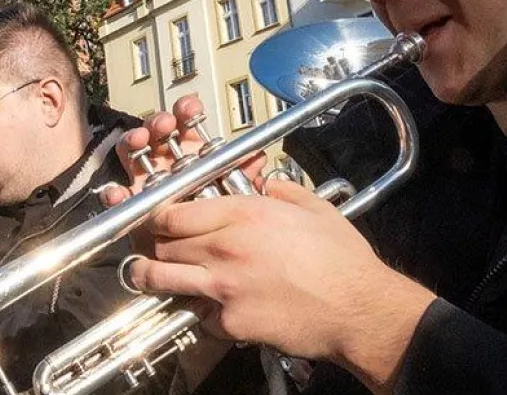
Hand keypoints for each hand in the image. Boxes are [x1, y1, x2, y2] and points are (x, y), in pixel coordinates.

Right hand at [100, 94, 266, 207]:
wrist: (198, 254)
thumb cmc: (214, 217)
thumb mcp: (233, 193)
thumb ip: (243, 175)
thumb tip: (257, 158)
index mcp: (191, 152)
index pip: (186, 123)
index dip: (186, 111)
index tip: (191, 109)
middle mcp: (166, 161)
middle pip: (156, 131)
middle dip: (159, 122)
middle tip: (166, 125)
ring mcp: (146, 178)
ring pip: (132, 150)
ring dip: (134, 140)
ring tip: (140, 140)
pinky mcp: (130, 202)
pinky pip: (116, 194)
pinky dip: (114, 192)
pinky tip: (118, 191)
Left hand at [126, 179, 434, 393]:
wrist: (359, 309)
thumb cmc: (342, 259)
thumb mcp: (314, 208)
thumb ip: (283, 190)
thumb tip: (268, 185)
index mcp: (244, 213)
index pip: (173, 211)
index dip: (157, 216)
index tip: (155, 220)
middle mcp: (225, 247)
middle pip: (161, 244)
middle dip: (153, 246)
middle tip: (154, 248)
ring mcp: (223, 286)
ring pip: (161, 279)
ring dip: (151, 278)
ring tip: (146, 277)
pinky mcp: (230, 322)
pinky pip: (197, 315)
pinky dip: (198, 312)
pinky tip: (207, 308)